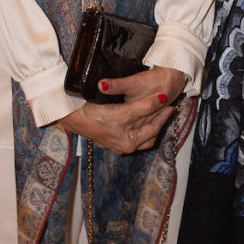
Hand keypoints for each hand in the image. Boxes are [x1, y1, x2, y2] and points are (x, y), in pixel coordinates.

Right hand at [58, 67, 186, 154]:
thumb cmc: (96, 115)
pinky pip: (134, 132)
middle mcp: (125, 145)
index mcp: (129, 142)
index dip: (161, 112)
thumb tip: (162, 98)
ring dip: (152, 124)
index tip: (168, 99)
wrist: (73, 118)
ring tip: (161, 112)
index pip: (152, 126)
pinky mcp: (112, 137)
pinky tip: (143, 117)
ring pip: (143, 134)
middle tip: (170, 107)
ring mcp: (118, 142)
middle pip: (149, 133)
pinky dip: (142, 126)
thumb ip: (143, 106)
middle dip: (160, 120)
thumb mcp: (122, 111)